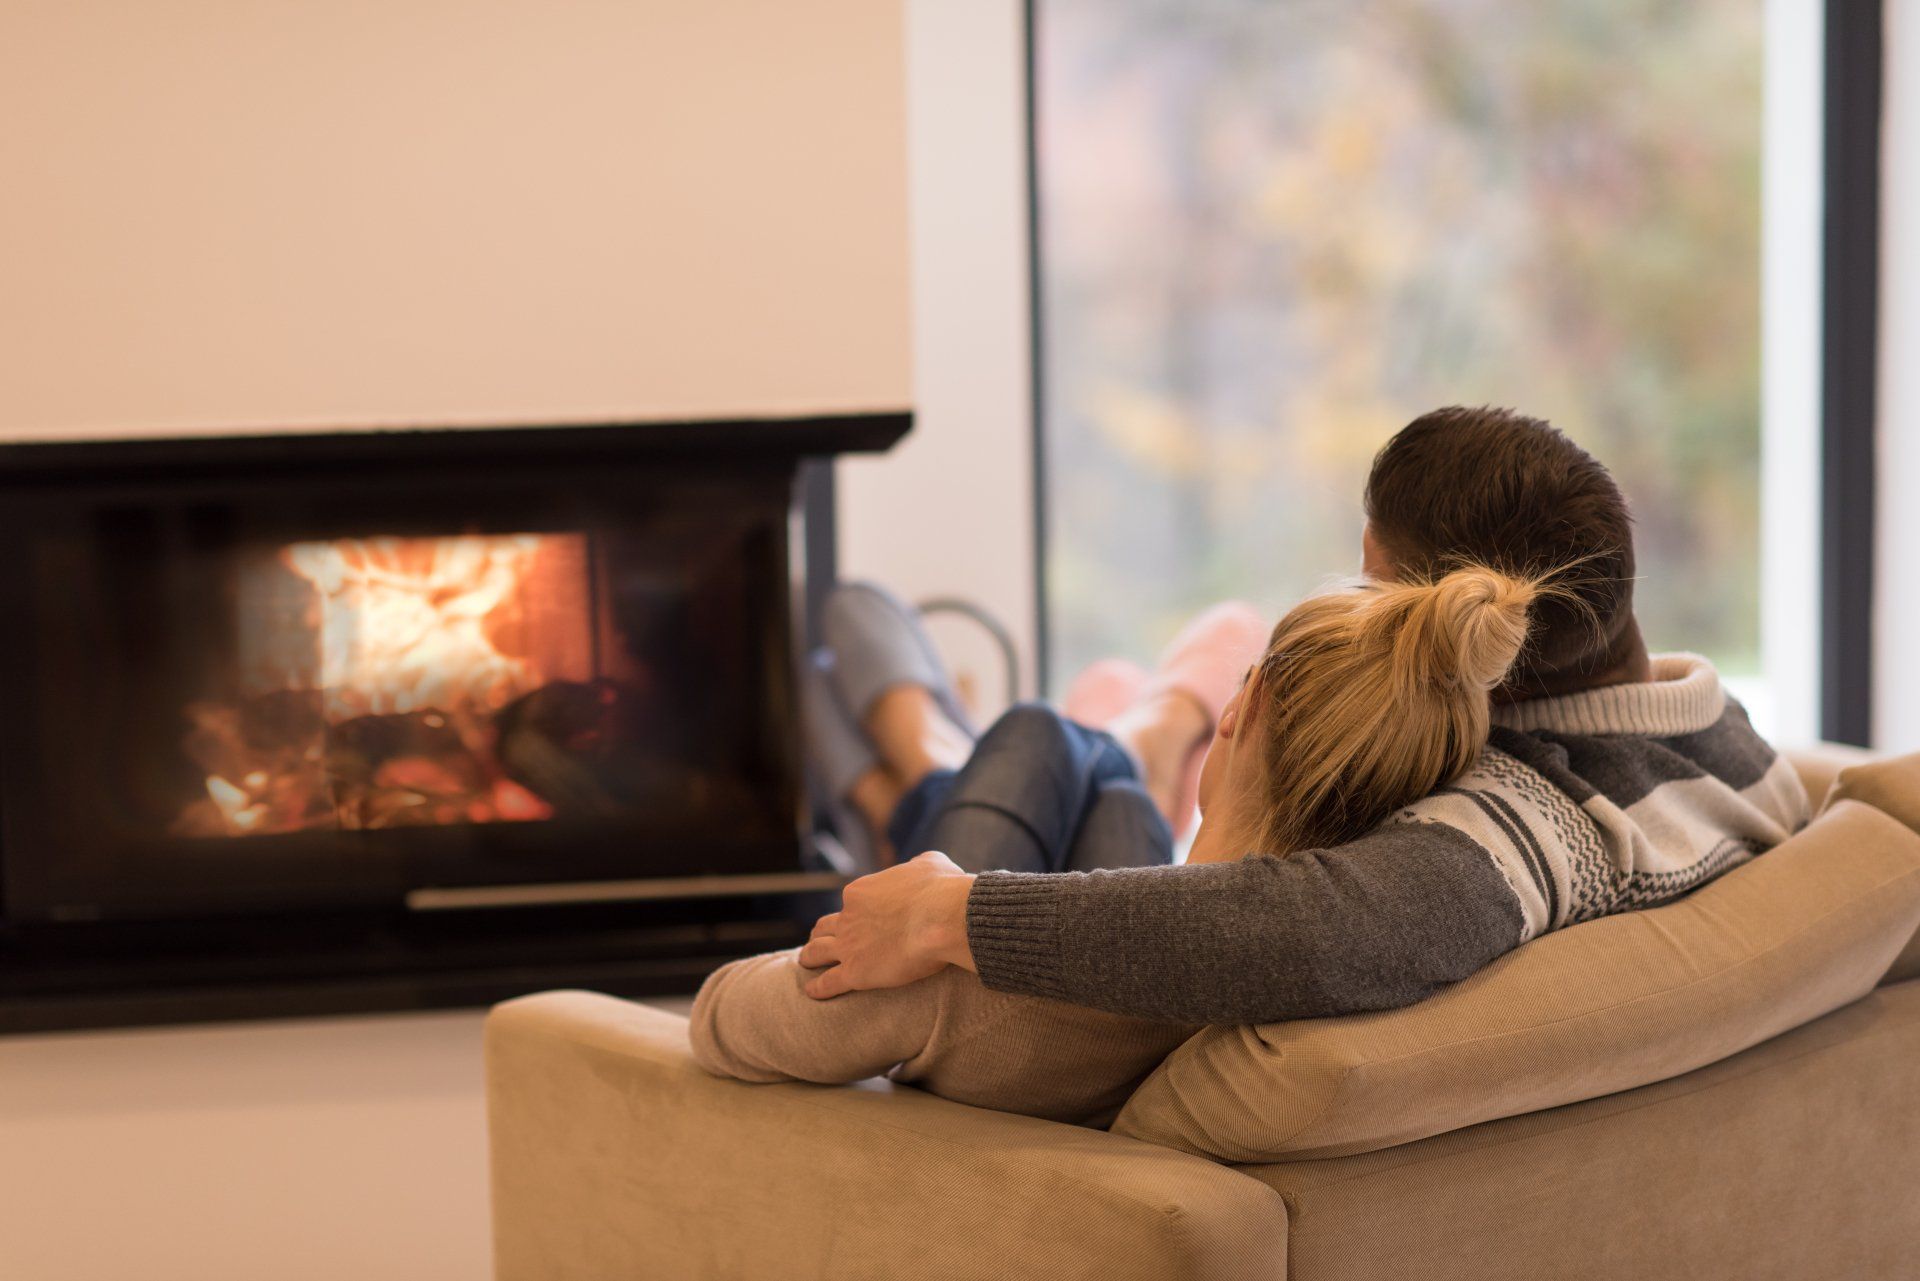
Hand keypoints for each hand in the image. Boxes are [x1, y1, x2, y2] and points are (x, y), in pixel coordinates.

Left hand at [799, 851, 976, 998]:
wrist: (942, 917)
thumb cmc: (941, 888)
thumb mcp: (929, 863)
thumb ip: (917, 865)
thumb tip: (919, 868)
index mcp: (861, 892)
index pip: (852, 902)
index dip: (857, 911)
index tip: (864, 919)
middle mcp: (849, 917)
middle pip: (826, 925)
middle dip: (822, 931)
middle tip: (821, 938)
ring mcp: (848, 945)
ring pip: (817, 951)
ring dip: (809, 956)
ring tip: (806, 961)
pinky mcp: (855, 972)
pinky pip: (828, 983)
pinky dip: (818, 988)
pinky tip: (811, 991)